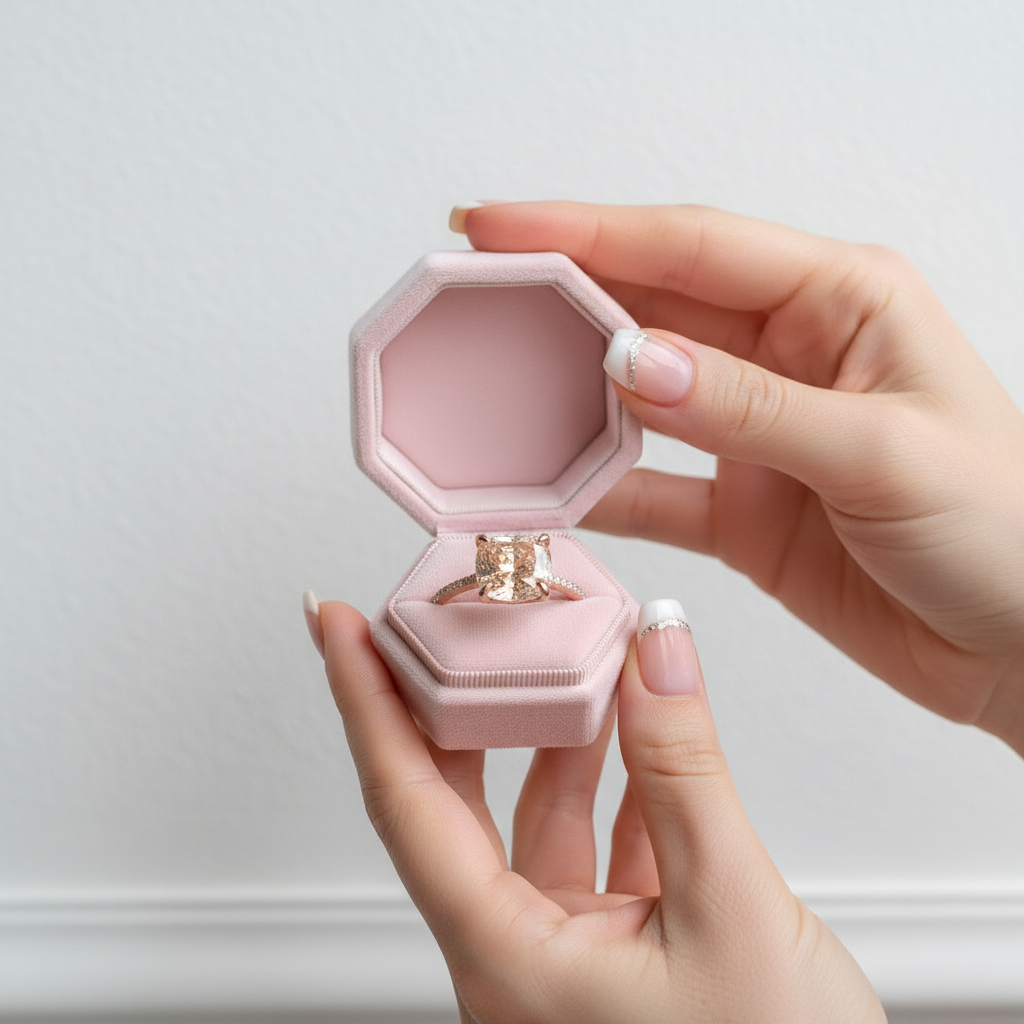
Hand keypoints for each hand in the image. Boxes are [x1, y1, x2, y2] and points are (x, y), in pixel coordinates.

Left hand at [314, 598, 883, 1023]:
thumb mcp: (729, 912)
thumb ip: (685, 772)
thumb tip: (655, 655)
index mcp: (507, 960)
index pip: (405, 802)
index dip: (367, 702)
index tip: (342, 628)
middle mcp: (518, 958)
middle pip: (452, 802)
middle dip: (451, 701)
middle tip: (451, 622)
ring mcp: (566, 957)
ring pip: (534, 818)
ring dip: (556, 734)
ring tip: (575, 657)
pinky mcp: (617, 955)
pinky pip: (596, 846)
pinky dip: (618, 783)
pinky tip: (642, 737)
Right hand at [456, 202, 1023, 754]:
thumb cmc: (1008, 531)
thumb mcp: (883, 451)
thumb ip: (750, 407)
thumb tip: (632, 361)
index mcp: (842, 301)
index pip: (693, 246)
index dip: (588, 232)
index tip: (498, 228)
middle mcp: (790, 356)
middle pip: (653, 310)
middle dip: (561, 299)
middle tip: (473, 296)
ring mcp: (758, 436)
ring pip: (641, 399)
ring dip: (569, 394)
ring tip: (492, 385)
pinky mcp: (743, 509)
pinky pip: (653, 489)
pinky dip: (600, 489)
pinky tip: (547, 487)